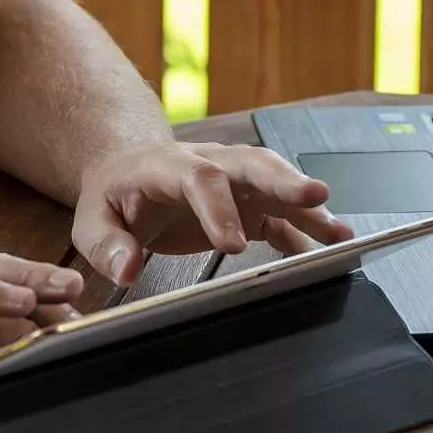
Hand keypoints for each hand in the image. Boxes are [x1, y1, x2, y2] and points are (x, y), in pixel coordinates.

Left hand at [71, 140, 352, 285]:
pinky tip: (328, 249)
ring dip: (307, 205)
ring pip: (276, 183)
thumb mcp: (91, 221)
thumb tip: (126, 269)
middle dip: (285, 180)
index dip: (219, 208)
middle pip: (252, 164)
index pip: (200, 177)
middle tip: (316, 196)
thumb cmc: (112, 197)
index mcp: (167, 165)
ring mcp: (233, 182)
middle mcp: (209, 164)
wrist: (127, 172)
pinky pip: (280, 215)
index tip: (232, 245)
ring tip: (341, 231)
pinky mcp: (247, 205)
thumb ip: (107, 245)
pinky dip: (304, 231)